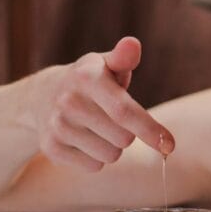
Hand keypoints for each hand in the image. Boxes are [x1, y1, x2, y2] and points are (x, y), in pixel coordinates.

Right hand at [33, 37, 174, 171]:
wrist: (41, 97)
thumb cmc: (88, 81)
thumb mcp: (105, 65)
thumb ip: (123, 58)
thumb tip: (132, 45)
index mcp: (87, 77)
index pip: (124, 111)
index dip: (150, 130)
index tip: (169, 145)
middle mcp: (69, 102)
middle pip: (123, 139)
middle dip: (127, 134)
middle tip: (113, 119)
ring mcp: (57, 126)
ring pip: (110, 156)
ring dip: (112, 147)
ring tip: (96, 129)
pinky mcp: (51, 149)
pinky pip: (93, 167)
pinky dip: (95, 158)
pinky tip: (83, 140)